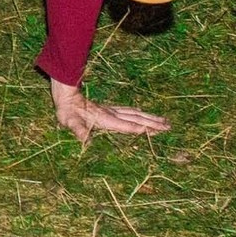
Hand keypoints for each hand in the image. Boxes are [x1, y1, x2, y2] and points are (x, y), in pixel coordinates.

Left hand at [49, 79, 168, 145]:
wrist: (65, 95)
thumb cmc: (67, 111)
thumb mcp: (70, 122)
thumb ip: (79, 130)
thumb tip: (86, 141)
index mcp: (106, 119)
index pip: (128, 125)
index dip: (143, 129)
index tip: (159, 131)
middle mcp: (112, 114)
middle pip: (137, 118)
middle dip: (153, 123)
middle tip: (169, 126)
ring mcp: (111, 110)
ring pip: (135, 113)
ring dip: (150, 117)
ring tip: (164, 120)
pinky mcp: (108, 108)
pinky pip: (128, 110)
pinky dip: (139, 112)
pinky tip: (143, 112)